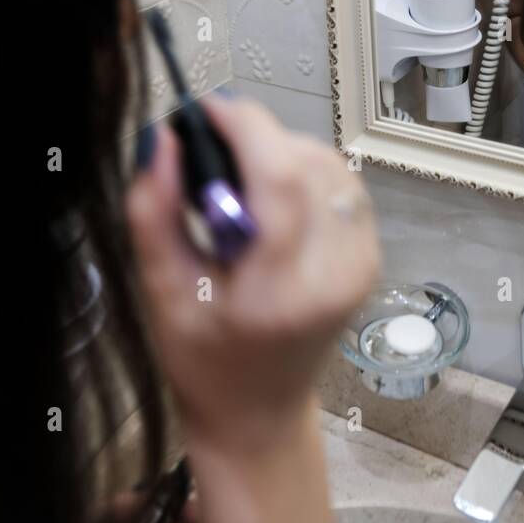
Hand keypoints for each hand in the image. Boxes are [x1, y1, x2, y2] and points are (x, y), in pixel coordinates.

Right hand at [126, 95, 380, 454]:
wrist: (259, 413)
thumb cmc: (203, 361)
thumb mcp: (161, 292)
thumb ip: (154, 211)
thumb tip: (161, 137)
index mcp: (278, 293)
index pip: (280, 179)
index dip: (245, 126)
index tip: (206, 109)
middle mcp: (333, 275)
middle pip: (307, 162)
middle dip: (257, 138)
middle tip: (213, 152)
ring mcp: (360, 265)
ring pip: (329, 165)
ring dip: (282, 152)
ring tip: (240, 182)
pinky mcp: (368, 257)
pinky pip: (341, 185)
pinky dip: (305, 172)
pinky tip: (272, 198)